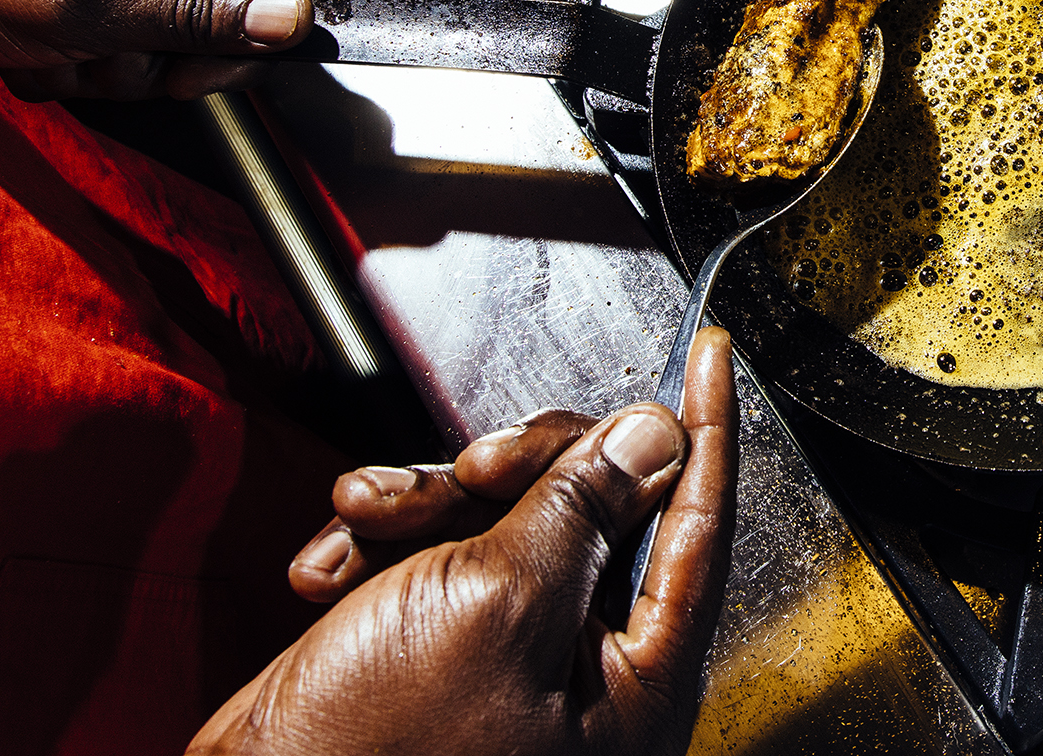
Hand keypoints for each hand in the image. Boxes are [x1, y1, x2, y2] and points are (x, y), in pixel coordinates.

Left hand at [0, 0, 309, 98]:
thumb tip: (292, 19)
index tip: (176, 73)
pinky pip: (113, 40)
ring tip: (46, 43)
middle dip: (148, 63)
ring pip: (157, 45)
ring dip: (100, 67)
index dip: (236, 48)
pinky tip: (30, 43)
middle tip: (90, 49)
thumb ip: (196, 13)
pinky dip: (72, 58)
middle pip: (214, 26)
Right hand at [194, 328, 739, 755]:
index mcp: (637, 685)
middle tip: (475, 467)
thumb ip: (582, 511)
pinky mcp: (443, 657)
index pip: (699, 525)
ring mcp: (514, 666)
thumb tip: (653, 440)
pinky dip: (386, 552)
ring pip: (507, 522)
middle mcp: (589, 676)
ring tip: (372, 519)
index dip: (704, 429)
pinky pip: (438, 563)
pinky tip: (334, 572)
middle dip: (518, 470)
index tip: (708, 357)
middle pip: (596, 508)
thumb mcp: (494, 602)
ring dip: (429, 506)